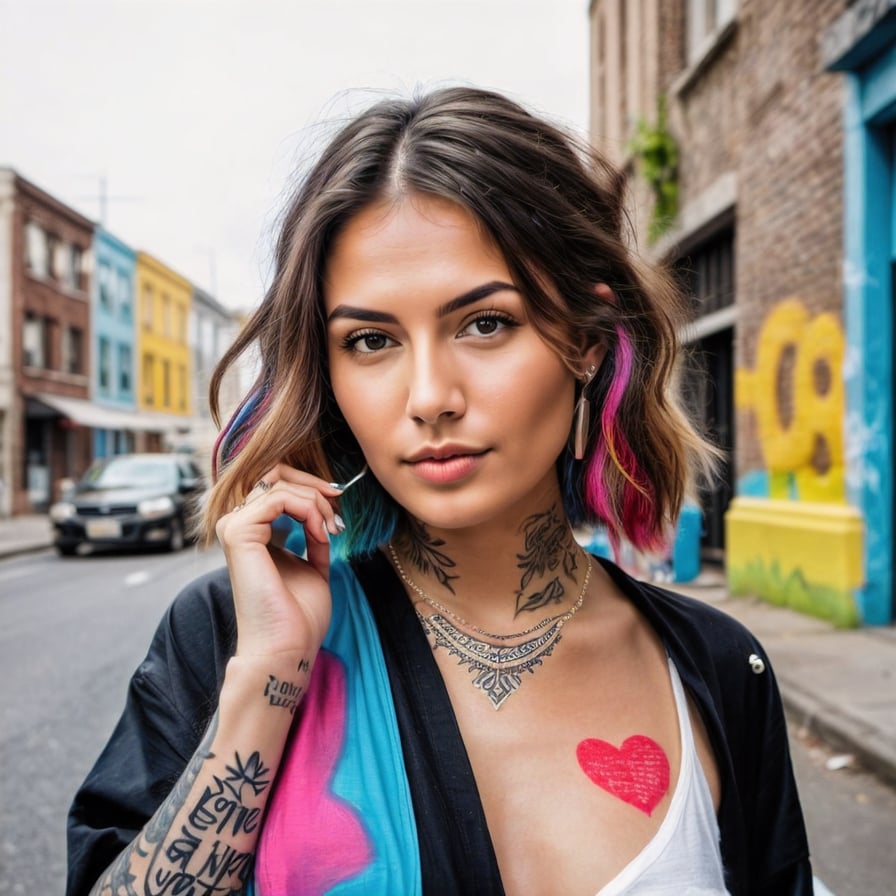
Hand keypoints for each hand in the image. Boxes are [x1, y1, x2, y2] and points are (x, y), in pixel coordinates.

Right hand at [215, 465, 344, 660]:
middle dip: (313, 484)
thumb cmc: (298, 615)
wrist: (287, 647)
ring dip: (316, 502)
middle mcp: (237, 525)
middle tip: (337, 505)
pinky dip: (309, 510)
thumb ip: (312, 535)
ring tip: (330, 530)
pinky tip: (320, 533)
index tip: (337, 504)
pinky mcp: (238, 533)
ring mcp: (234, 527)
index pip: (275, 483)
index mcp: (251, 532)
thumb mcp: (313, 564)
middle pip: (274, 473)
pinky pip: (280, 498)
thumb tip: (322, 509)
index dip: (310, 486)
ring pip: (280, 484)